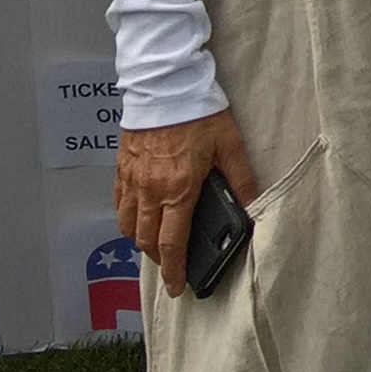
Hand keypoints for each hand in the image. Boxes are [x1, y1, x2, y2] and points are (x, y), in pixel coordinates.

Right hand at [116, 108, 258, 297]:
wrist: (166, 84)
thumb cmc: (199, 112)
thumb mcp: (230, 146)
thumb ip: (241, 180)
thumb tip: (252, 206)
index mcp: (178, 189)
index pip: (172, 244)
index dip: (174, 270)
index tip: (176, 287)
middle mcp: (150, 189)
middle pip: (146, 240)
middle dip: (158, 258)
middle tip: (170, 265)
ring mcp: (132, 179)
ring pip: (127, 224)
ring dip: (140, 239)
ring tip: (155, 241)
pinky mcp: (122, 166)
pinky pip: (118, 202)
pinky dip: (126, 216)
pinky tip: (137, 214)